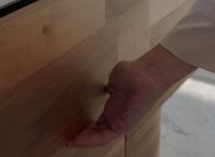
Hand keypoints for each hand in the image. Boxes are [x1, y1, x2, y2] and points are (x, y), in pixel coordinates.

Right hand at [68, 45, 195, 147]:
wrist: (145, 75)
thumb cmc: (133, 74)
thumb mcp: (116, 81)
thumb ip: (111, 87)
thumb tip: (108, 86)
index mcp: (116, 108)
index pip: (100, 123)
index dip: (88, 128)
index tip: (75, 128)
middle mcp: (118, 117)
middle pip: (99, 131)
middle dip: (84, 136)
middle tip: (70, 138)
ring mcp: (121, 122)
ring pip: (100, 137)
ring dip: (85, 140)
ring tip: (71, 142)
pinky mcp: (122, 126)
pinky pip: (104, 137)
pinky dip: (90, 140)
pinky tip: (78, 140)